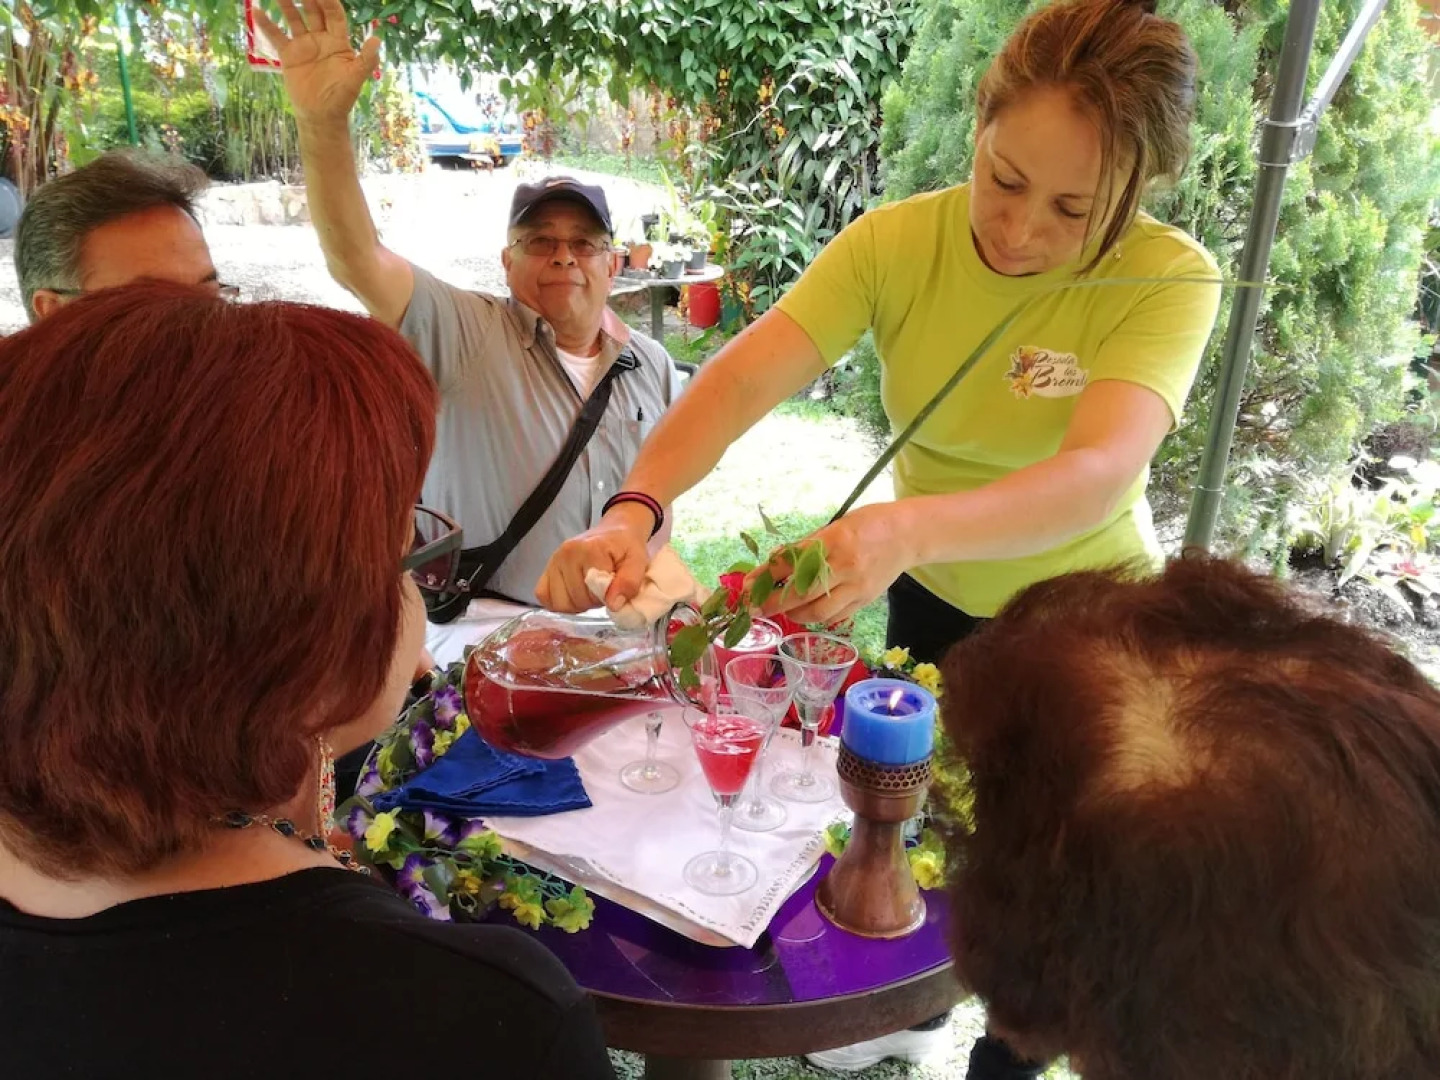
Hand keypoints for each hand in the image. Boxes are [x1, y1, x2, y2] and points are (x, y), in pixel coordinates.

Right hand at [253, 0, 380, 124]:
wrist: (320, 116)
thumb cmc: (340, 98)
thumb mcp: (355, 79)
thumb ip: (366, 60)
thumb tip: (376, 39)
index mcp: (339, 42)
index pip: (334, 15)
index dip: (329, 1)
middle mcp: (321, 38)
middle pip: (313, 11)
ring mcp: (304, 45)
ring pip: (294, 18)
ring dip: (286, 4)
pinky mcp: (289, 54)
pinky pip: (277, 36)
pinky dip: (266, 24)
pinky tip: (256, 10)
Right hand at [536, 502, 654, 612]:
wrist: (615, 530)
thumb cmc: (626, 546)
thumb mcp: (638, 561)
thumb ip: (630, 582)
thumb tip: (613, 604)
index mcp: (590, 550)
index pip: (594, 593)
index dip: (607, 598)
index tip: (615, 588)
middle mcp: (566, 554)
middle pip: (575, 600)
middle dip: (593, 602)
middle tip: (603, 589)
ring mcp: (553, 561)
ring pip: (559, 602)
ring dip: (577, 604)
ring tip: (590, 591)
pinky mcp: (547, 568)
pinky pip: (544, 596)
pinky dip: (559, 602)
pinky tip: (573, 594)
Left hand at [755, 503, 913, 625]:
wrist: (908, 535)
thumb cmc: (868, 524)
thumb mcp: (835, 526)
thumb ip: (808, 546)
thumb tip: (776, 563)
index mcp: (834, 541)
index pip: (791, 562)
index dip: (765, 576)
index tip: (747, 585)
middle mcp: (845, 566)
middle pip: (801, 593)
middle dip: (773, 603)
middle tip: (754, 609)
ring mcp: (857, 587)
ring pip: (818, 612)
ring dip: (795, 614)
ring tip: (784, 610)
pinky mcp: (865, 601)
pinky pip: (835, 617)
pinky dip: (817, 617)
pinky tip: (808, 611)